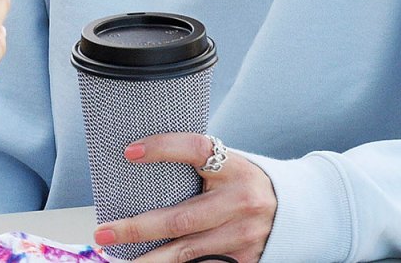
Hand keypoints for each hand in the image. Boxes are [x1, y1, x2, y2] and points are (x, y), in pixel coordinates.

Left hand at [93, 133, 276, 262]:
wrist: (296, 209)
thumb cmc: (245, 181)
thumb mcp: (228, 164)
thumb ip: (196, 165)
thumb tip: (138, 161)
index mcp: (235, 168)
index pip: (196, 150)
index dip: (162, 149)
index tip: (129, 152)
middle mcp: (241, 202)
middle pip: (180, 218)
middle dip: (137, 229)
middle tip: (105, 233)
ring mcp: (244, 235)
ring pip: (187, 251)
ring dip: (150, 258)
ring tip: (118, 258)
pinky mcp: (245, 260)